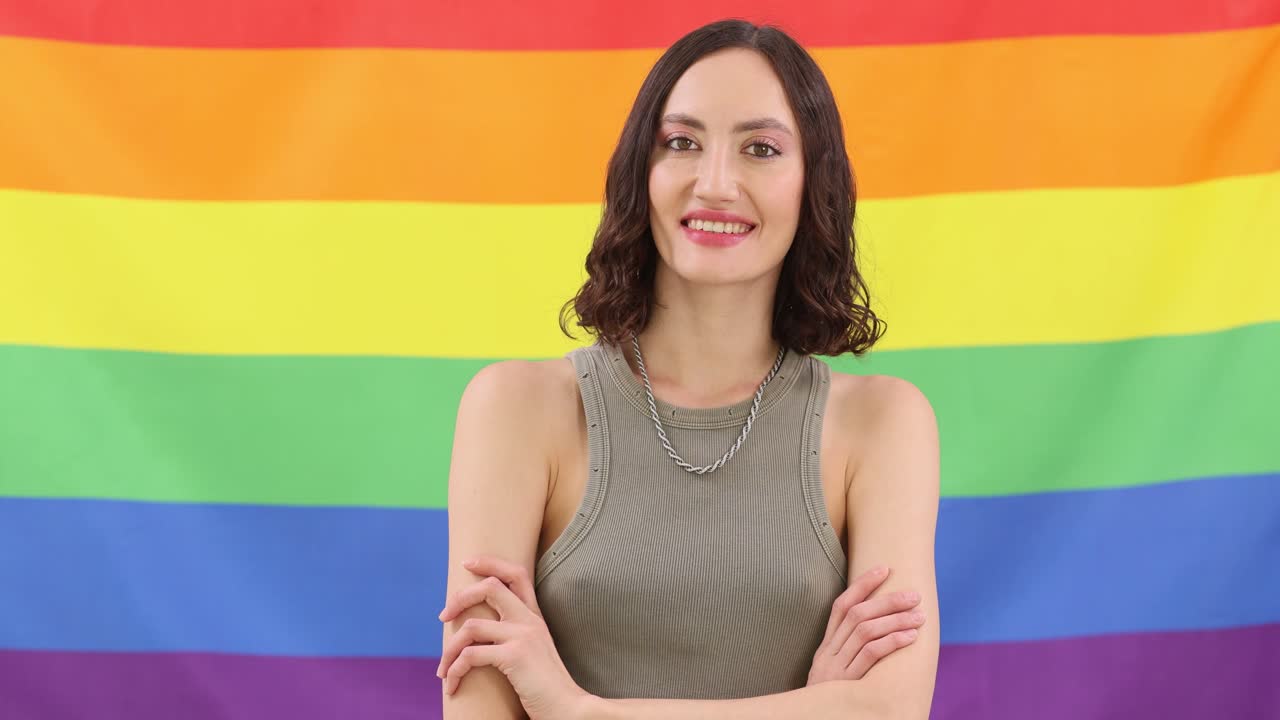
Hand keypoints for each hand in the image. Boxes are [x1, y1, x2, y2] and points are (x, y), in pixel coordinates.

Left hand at [437, 555, 595, 719]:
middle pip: (489, 587)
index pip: (516, 573)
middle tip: (443, 616)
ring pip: (471, 626)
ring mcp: (523, 636)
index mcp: (535, 617)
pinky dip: (454, 670)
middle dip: (459, 598)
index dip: (490, 562)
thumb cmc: (545, 686)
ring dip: (449, 649)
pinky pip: (471, 656)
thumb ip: (514, 635)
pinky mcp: (515, 656)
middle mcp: (530, 620)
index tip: (468, 563)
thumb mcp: (532, 652)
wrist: (568, 709)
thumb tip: (477, 632)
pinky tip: (452, 685)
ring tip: (443, 670)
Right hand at [807, 565, 924, 683]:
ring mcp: (835, 668)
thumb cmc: (836, 700)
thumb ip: (852, 655)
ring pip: (865, 631)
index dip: (862, 585)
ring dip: (895, 619)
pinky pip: (870, 654)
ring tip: (920, 616)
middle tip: (914, 595)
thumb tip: (881, 630)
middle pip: (856, 615)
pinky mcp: (847, 684)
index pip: (840, 606)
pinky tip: (911, 636)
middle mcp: (828, 654)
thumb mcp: (837, 674)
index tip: (884, 569)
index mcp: (826, 647)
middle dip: (887, 601)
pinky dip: (892, 641)